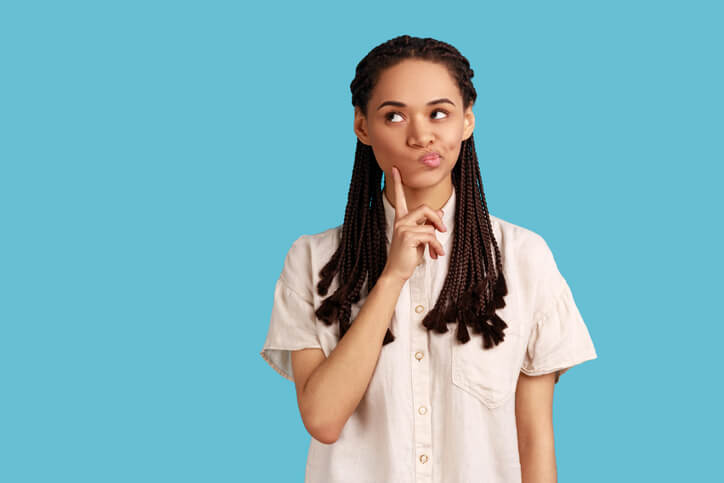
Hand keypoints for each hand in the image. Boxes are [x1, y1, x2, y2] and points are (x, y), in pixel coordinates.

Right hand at [382, 166, 446, 282]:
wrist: (397, 272)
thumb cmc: (408, 256)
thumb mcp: (421, 238)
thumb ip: (428, 225)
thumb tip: (440, 213)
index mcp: (401, 219)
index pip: (400, 198)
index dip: (398, 182)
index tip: (395, 168)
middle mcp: (400, 221)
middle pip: (424, 208)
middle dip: (436, 219)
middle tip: (442, 230)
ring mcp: (402, 227)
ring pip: (430, 226)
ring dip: (437, 240)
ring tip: (437, 251)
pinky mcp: (407, 236)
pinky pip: (430, 236)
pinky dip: (436, 247)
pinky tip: (435, 255)